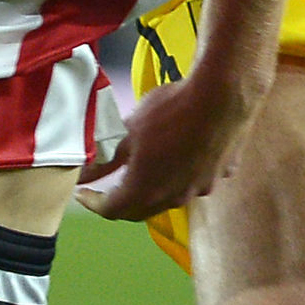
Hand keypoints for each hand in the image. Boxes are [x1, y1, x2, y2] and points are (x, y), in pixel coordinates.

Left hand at [74, 69, 265, 221]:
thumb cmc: (170, 110)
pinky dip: (183, 174)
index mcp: (146, 190)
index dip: (93, 203)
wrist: (222, 94)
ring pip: (171, 196)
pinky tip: (181, 152)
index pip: (111, 210)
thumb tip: (83, 174)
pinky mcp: (221, 174)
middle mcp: (175, 198)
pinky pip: (196, 180)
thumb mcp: (128, 131)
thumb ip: (105, 159)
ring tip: (145, 168)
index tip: (83, 192)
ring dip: (154, 189)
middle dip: (121, 201)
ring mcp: (201, 188)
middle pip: (141, 210)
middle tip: (108, 187)